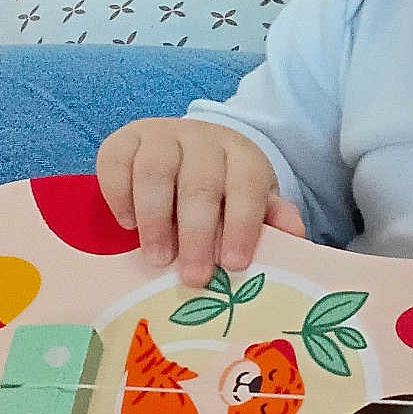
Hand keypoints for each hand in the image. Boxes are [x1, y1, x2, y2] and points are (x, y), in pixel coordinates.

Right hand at [96, 118, 305, 287]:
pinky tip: (128, 225)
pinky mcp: (123, 139)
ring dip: (155, 220)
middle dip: (197, 235)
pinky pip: (117, 163)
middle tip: (194, 277)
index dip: (242, 226)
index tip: (234, 265)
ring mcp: (160, 136)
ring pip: (155, 172)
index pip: (246, 187)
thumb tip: (295, 236)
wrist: (187, 145)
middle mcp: (201, 139)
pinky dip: (120, 196)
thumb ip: (271, 217)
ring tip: (157, 259)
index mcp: (240, 155)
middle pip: (199, 185)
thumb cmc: (222, 186)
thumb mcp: (252, 199)